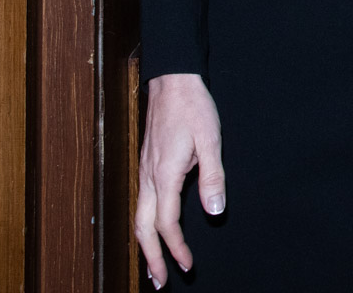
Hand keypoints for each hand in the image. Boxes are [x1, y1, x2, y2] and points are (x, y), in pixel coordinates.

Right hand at [134, 73, 224, 289]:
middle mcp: (148, 177)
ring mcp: (144, 171)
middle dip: (150, 257)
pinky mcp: (146, 165)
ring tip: (153, 266)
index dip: (176, 248)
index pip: (167, 223)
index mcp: (164, 175)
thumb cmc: (193, 108)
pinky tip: (152, 230)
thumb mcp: (211, 140)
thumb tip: (214, 212)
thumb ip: (213, 177)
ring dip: (145, 244)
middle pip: (143, 227)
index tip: (187, 265)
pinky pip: (141, 203)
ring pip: (138, 217)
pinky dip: (145, 225)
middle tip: (159, 283)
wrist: (172, 81)